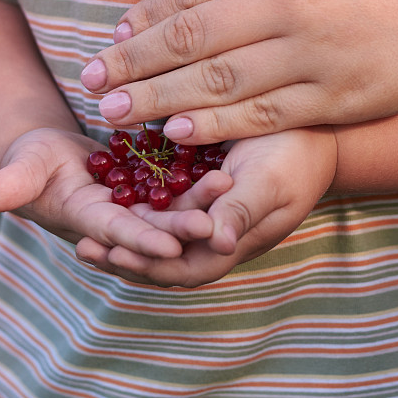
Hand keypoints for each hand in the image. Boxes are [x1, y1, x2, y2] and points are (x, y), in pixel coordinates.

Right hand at [0, 127, 231, 265]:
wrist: (52, 159)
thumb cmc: (31, 162)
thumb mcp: (23, 168)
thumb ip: (13, 182)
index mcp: (89, 222)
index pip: (117, 236)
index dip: (142, 241)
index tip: (169, 247)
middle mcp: (121, 223)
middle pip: (156, 228)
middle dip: (185, 228)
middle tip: (218, 224)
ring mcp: (140, 209)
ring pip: (175, 208)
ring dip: (201, 201)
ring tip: (227, 182)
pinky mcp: (154, 193)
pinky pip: (182, 187)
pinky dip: (202, 180)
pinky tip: (228, 166)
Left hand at [76, 127, 336, 286]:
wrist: (315, 131)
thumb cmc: (297, 156)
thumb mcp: (270, 182)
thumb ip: (241, 211)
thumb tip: (216, 244)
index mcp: (233, 242)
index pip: (184, 267)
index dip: (146, 264)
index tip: (108, 252)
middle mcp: (216, 235)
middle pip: (164, 258)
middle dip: (124, 256)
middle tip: (82, 247)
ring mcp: (208, 215)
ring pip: (160, 236)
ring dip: (126, 238)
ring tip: (86, 234)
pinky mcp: (202, 192)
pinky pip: (165, 209)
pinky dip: (137, 209)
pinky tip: (110, 200)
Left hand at [81, 0, 397, 143]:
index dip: (147, 18)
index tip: (113, 37)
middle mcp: (291, 1)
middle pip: (192, 36)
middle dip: (134, 62)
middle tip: (91, 82)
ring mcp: (313, 52)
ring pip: (219, 81)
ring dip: (161, 99)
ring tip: (118, 114)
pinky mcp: (335, 96)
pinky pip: (264, 114)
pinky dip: (217, 125)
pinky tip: (178, 134)